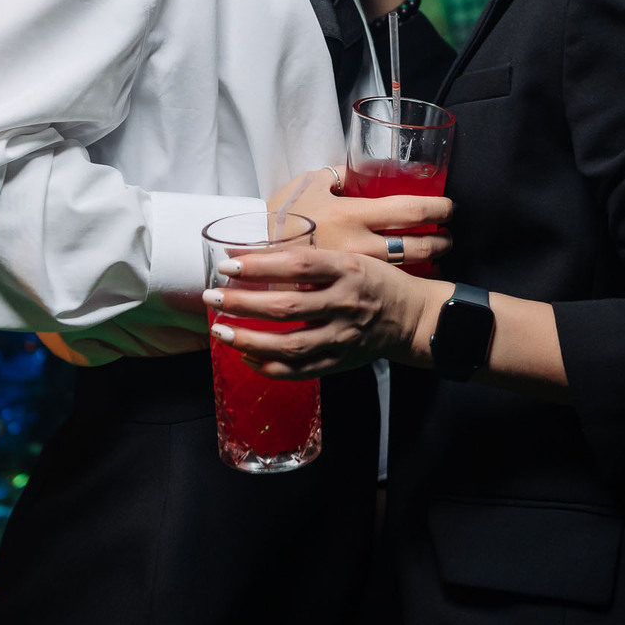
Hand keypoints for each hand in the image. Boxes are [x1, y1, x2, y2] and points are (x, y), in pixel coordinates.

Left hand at [203, 246, 445, 378]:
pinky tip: (246, 356)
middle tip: (212, 296)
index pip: (298, 264)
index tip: (228, 263)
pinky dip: (269, 367)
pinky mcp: (341, 361)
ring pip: (290, 344)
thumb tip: (256, 255)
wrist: (412, 317)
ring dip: (249, 339)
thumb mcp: (352, 257)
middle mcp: (345, 303)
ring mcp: (343, 336)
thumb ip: (312, 261)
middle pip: (286, 306)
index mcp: (348, 269)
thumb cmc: (374, 281)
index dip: (260, 264)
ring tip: (220, 330)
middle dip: (242, 302)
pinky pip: (300, 370)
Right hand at [267, 166, 450, 273]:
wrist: (253, 252)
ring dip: (429, 261)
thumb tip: (361, 168)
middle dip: (442, 241)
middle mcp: (359, 247)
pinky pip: (385, 285)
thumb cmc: (282, 213)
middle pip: (419, 246)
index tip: (449, 207)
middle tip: (448, 236)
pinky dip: (405, 279)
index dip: (439, 208)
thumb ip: (339, 174)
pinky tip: (410, 274)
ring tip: (435, 254)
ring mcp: (354, 273)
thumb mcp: (310, 183)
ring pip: (407, 269)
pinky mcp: (346, 290)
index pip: (411, 210)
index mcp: (353, 215)